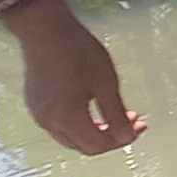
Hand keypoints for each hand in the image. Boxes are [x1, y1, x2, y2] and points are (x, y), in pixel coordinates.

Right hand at [0, 0, 142, 154]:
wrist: (45, 30)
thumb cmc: (79, 52)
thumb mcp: (106, 83)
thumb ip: (116, 114)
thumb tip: (127, 138)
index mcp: (67, 118)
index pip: (99, 146)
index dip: (123, 139)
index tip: (141, 125)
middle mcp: (49, 123)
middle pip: (85, 145)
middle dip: (112, 137)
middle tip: (133, 121)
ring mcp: (38, 115)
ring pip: (73, 137)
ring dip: (97, 131)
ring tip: (119, 115)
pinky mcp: (35, 105)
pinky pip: (60, 125)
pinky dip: (80, 123)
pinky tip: (95, 107)